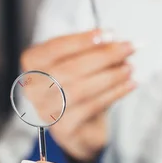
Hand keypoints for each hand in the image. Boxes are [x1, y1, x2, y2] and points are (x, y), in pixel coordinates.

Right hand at [20, 30, 136, 162]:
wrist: (81, 127)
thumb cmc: (79, 87)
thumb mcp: (82, 63)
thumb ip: (94, 51)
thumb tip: (117, 42)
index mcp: (32, 64)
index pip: (54, 48)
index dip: (82, 40)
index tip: (108, 34)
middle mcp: (33, 88)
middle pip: (68, 69)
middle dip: (102, 57)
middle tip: (127, 48)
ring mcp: (46, 110)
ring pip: (80, 90)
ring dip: (110, 76)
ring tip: (129, 68)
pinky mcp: (64, 128)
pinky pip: (91, 107)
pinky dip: (114, 93)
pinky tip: (129, 84)